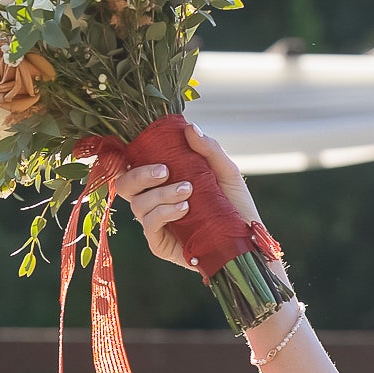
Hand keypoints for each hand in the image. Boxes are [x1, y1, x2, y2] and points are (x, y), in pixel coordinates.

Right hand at [119, 121, 261, 270]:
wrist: (248, 239)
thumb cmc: (235, 206)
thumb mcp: (226, 172)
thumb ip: (209, 149)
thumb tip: (189, 128)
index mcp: (161, 182)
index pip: (132, 167)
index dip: (128, 157)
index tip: (146, 147)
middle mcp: (153, 202)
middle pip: (124, 185)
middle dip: (140, 175)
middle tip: (165, 171)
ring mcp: (155, 224)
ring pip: (138, 205)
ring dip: (160, 194)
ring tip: (188, 191)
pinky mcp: (160, 244)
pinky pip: (149, 226)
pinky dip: (164, 213)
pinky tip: (184, 208)